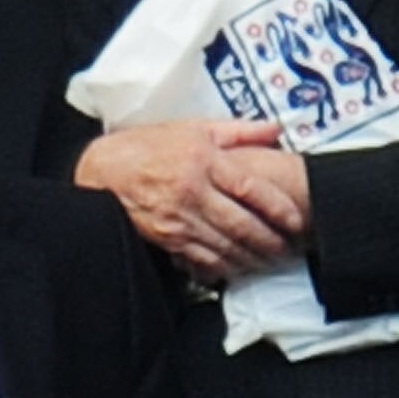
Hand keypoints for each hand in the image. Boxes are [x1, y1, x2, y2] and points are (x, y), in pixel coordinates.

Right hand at [75, 119, 305, 282]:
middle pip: (241, 224)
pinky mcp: (165, 237)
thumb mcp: (193, 128)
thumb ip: (237, 130)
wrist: (102, 170)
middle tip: (289, 249)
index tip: (296, 220)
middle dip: (270, 240)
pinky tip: (237, 269)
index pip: (252, 189)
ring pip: (223, 246)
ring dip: (251, 257)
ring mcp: (178, 218)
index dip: (278, 208)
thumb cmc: (147, 147)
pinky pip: (200, 258)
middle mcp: (192, 191)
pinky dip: (222, 268)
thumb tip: (275, 129)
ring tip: (270, 262)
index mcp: (204, 161)